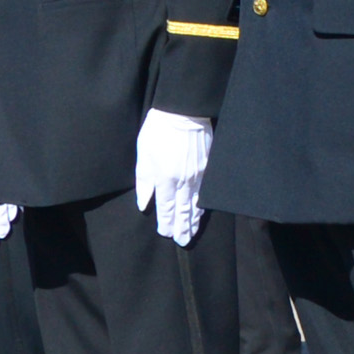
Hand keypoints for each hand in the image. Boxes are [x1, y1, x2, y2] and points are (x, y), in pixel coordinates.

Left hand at [131, 109, 212, 247]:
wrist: (183, 112)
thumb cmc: (158, 131)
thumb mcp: (144, 155)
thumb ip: (144, 182)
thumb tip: (144, 204)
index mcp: (165, 179)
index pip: (167, 208)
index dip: (166, 223)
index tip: (165, 233)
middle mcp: (184, 181)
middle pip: (184, 211)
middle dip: (182, 228)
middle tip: (182, 241)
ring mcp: (199, 175)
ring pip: (198, 204)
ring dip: (194, 221)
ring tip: (192, 233)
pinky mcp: (209, 167)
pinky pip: (207, 192)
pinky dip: (205, 205)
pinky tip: (203, 212)